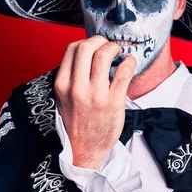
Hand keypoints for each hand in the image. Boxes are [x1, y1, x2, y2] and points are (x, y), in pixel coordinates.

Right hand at [54, 35, 135, 169]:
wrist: (84, 151)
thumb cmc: (77, 123)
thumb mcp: (64, 99)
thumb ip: (71, 77)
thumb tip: (86, 53)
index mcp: (62, 85)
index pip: (71, 49)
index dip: (85, 41)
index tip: (95, 45)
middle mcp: (76, 88)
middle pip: (86, 47)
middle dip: (100, 40)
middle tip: (108, 45)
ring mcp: (95, 95)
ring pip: (103, 56)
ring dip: (114, 48)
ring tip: (118, 53)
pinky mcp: (113, 102)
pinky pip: (123, 72)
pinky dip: (129, 62)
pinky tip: (129, 63)